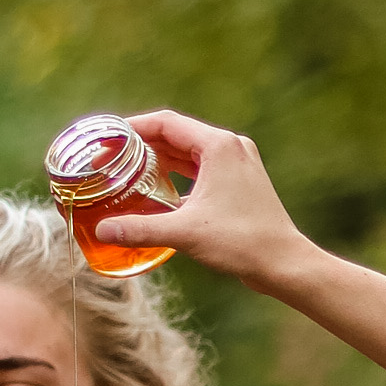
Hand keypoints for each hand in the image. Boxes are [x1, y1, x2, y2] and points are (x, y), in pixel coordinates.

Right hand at [93, 111, 304, 285]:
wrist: (284, 262)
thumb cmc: (242, 242)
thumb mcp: (184, 233)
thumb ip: (139, 229)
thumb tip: (101, 231)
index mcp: (218, 146)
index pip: (166, 123)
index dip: (132, 128)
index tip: (107, 138)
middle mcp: (230, 147)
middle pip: (175, 135)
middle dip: (142, 146)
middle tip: (110, 158)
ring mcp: (237, 163)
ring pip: (188, 152)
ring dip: (159, 160)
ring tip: (128, 173)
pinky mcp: (240, 181)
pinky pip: (201, 169)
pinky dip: (178, 175)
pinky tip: (158, 192)